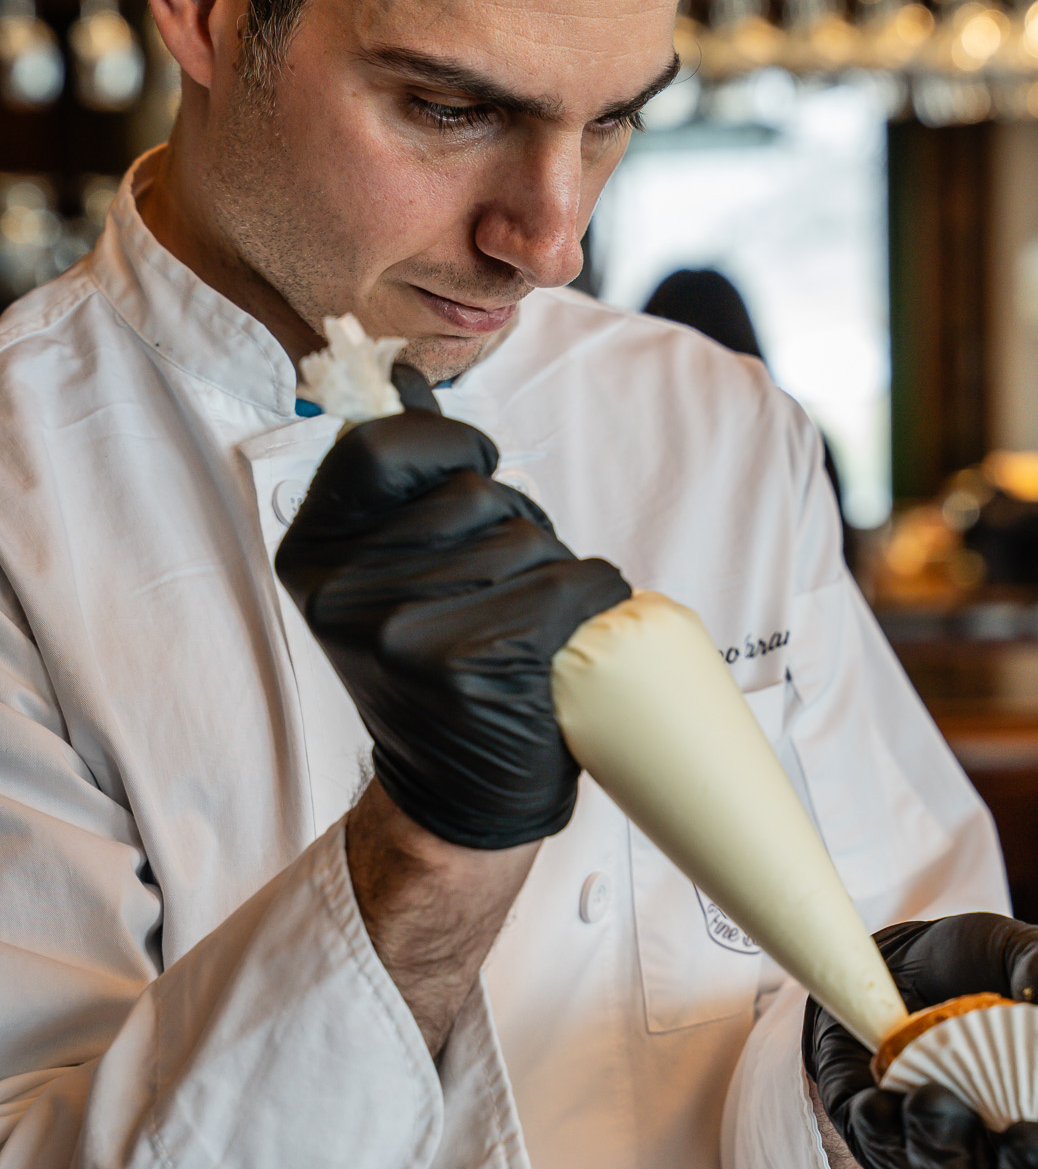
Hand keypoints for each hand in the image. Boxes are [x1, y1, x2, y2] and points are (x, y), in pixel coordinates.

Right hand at [276, 375, 629, 848]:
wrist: (458, 795)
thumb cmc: (439, 669)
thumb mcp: (391, 570)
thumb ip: (398, 478)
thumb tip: (399, 373)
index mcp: (313, 556)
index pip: (383, 444)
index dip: (448, 446)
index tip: (474, 475)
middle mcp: (344, 592)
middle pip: (474, 493)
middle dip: (513, 526)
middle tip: (499, 592)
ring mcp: (404, 631)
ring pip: (526, 538)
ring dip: (552, 570)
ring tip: (526, 626)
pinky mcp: (472, 664)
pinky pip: (568, 584)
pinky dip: (593, 599)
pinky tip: (570, 638)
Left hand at [803, 912, 1037, 1168]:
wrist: (893, 961)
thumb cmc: (981, 968)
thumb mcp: (1022, 950)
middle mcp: (1022, 1166)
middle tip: (1028, 1137)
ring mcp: (954, 1167)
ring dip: (948, 1147)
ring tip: (932, 1100)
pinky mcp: (888, 1151)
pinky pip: (887, 1156)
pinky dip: (884, 1131)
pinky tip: (876, 1102)